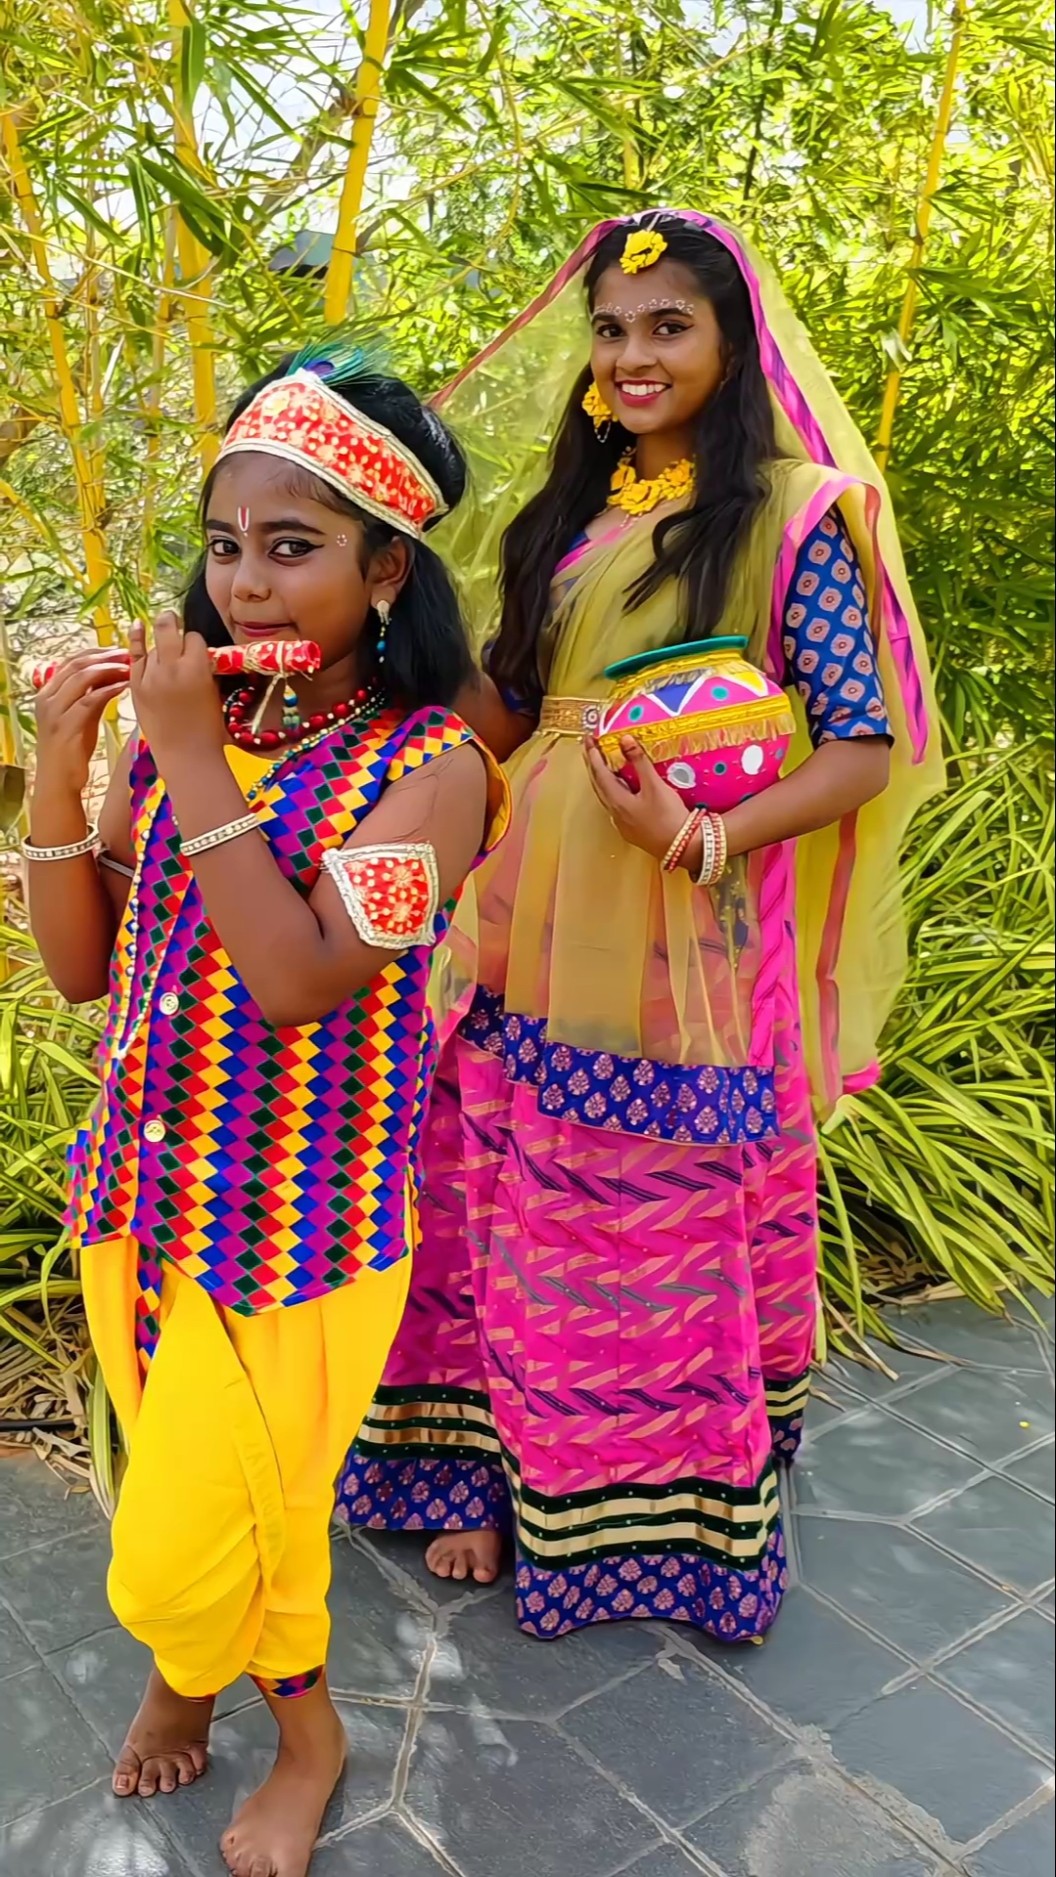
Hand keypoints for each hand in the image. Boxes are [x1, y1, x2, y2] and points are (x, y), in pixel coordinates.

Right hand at [33, 649, 129, 799]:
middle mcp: (47, 698)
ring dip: (109, 669)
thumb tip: (112, 673)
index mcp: (48, 692)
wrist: (59, 780)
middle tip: (129, 654)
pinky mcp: (66, 726)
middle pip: (77, 664)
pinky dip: (109, 689)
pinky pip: (89, 700)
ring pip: (82, 677)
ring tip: (130, 667)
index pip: (71, 660)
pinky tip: (126, 686)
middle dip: (105, 656)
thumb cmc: (72, 748)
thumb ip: (90, 694)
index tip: (119, 650)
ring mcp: (54, 711)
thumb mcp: (81, 716)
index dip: (96, 652)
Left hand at [129, 612, 225, 766]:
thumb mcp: (213, 692)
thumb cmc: (208, 729)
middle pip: (169, 629)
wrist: (187, 755)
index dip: (195, 644)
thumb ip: (203, 669)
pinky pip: (134, 658)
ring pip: (152, 645)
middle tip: (173, 620)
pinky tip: (137, 626)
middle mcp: (172, 668)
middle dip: (172, 622)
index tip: (196, 652)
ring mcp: (151, 677)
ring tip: (163, 642)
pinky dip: (136, 642)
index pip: (194, 638)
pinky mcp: (136, 687)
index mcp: (197, 668)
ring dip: (158, 644)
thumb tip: (196, 653)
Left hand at [582, 734, 688, 861]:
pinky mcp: (631, 830)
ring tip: (601, 764)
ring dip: (602, 779)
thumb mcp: (655, 785)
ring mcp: (622, 823)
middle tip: (589, 748)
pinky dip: (613, 791)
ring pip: (606, 796)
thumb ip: (639, 761)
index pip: (599, 773)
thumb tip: (624, 739)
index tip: (589, 739)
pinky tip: (620, 788)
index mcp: (617, 801)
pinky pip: (615, 805)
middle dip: (593, 765)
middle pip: (598, 785)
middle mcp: (615, 813)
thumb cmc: (669, 816)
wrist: (683, 848)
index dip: (593, 755)